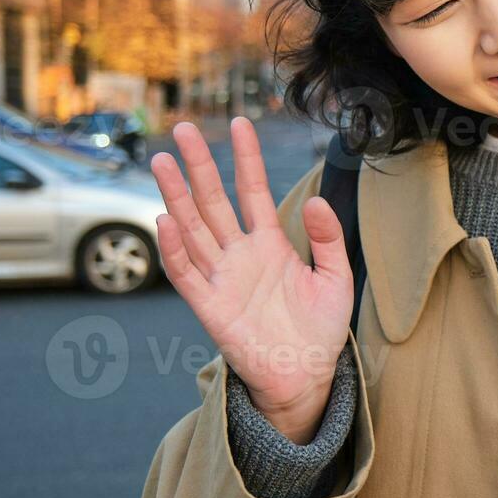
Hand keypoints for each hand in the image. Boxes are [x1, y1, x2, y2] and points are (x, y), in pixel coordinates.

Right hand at [151, 117, 353, 443]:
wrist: (308, 374)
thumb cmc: (321, 327)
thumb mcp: (335, 276)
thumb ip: (327, 238)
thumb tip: (315, 200)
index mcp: (269, 243)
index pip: (253, 190)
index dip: (247, 158)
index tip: (242, 123)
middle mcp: (240, 254)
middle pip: (213, 201)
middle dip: (199, 165)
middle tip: (184, 129)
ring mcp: (222, 278)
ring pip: (193, 228)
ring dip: (176, 196)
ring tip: (162, 161)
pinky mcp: (210, 307)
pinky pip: (187, 273)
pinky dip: (175, 248)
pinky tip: (166, 219)